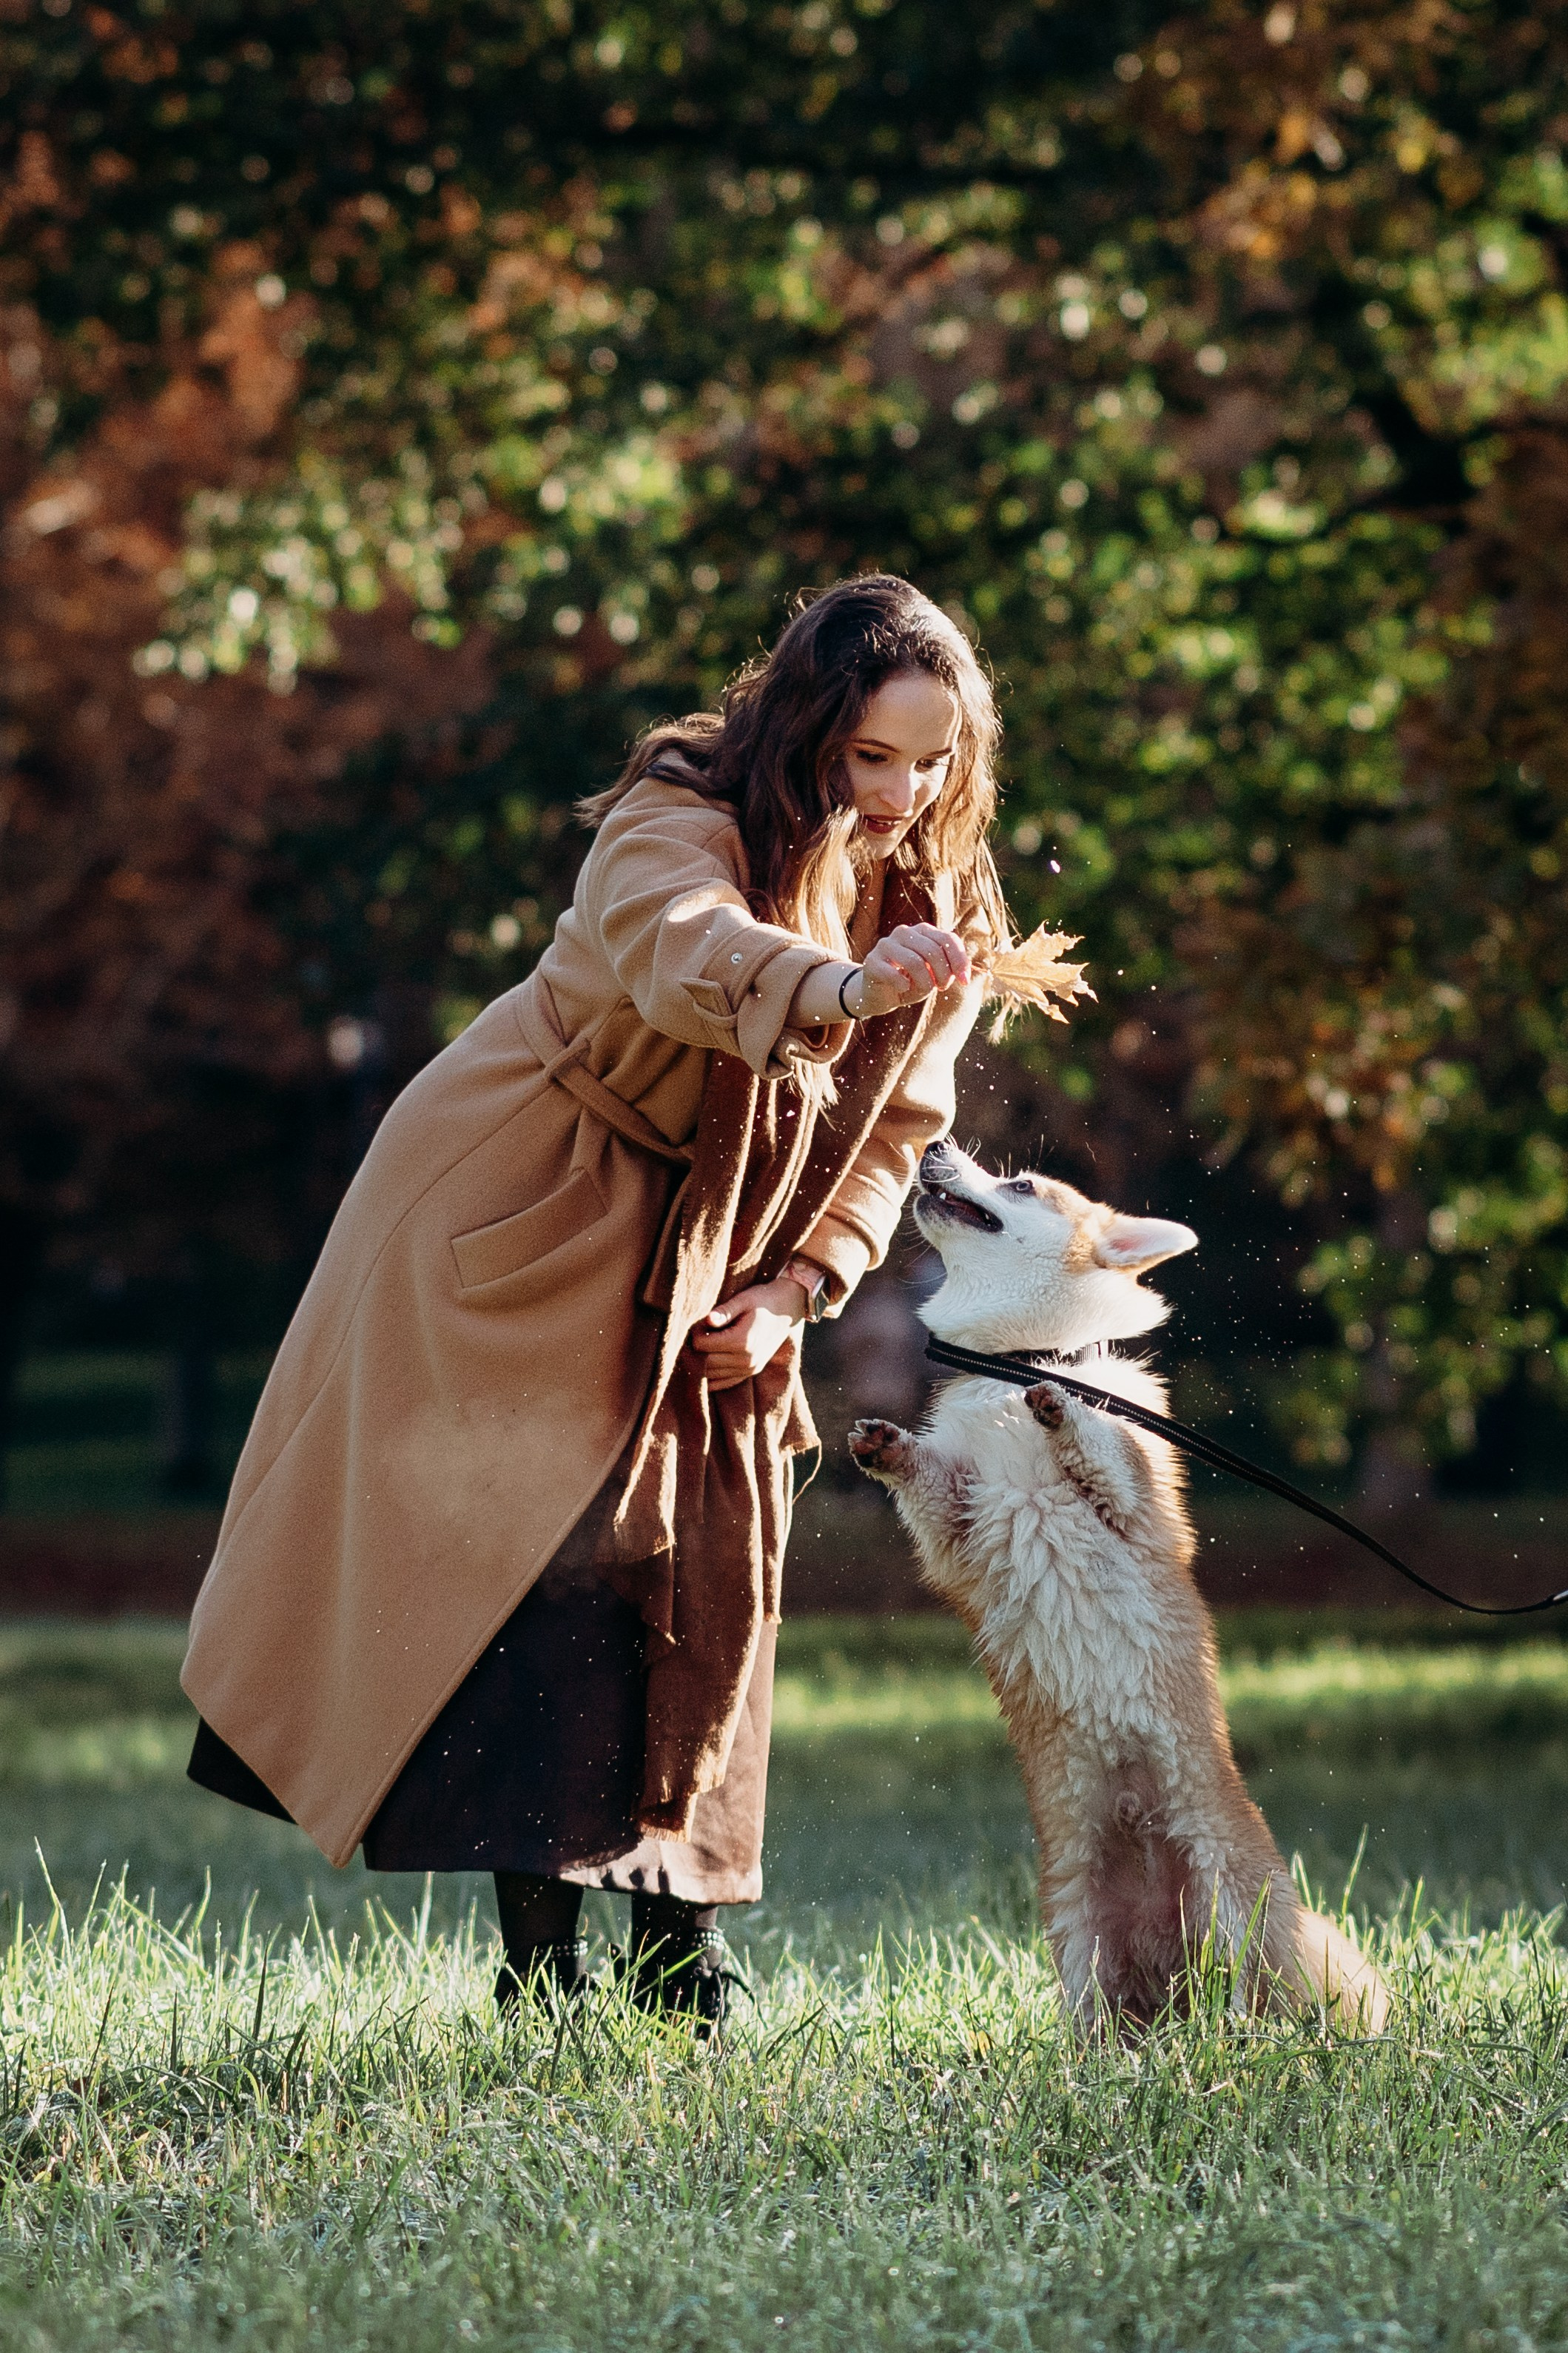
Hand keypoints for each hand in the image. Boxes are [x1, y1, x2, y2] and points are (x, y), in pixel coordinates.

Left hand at [689, 1275, 805, 1390]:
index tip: (700, 1322)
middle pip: (704, 1362)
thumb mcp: (743, 1299)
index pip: (702, 1345)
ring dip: (702, 1362)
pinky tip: (707, 1363)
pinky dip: (711, 1377)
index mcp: (742, 1341)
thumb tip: (707, 1319)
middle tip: (700, 1333)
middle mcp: (745, 1360)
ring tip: (705, 1344)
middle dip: (696, 1349)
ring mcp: (749, 1369)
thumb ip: (724, 1311)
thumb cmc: (763, 1300)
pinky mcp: (751, 1372)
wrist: (788, 1309)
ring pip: (711, 1375)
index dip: (695, 1333)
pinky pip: (723, 1383)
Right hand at [850, 922, 973, 1018]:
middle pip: (933, 950)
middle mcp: (904, 932)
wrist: (880, 994)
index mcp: (922, 931)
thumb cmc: (910, 981)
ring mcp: (886, 945)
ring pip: (915, 962)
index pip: (947, 939)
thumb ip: (949, 969)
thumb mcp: (934, 975)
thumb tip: (963, 973)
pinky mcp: (872, 961)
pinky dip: (903, 986)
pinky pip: (893, 974)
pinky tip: (903, 988)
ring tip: (923, 990)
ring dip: (925, 983)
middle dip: (943, 974)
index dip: (959, 960)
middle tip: (940, 987)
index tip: (964, 980)